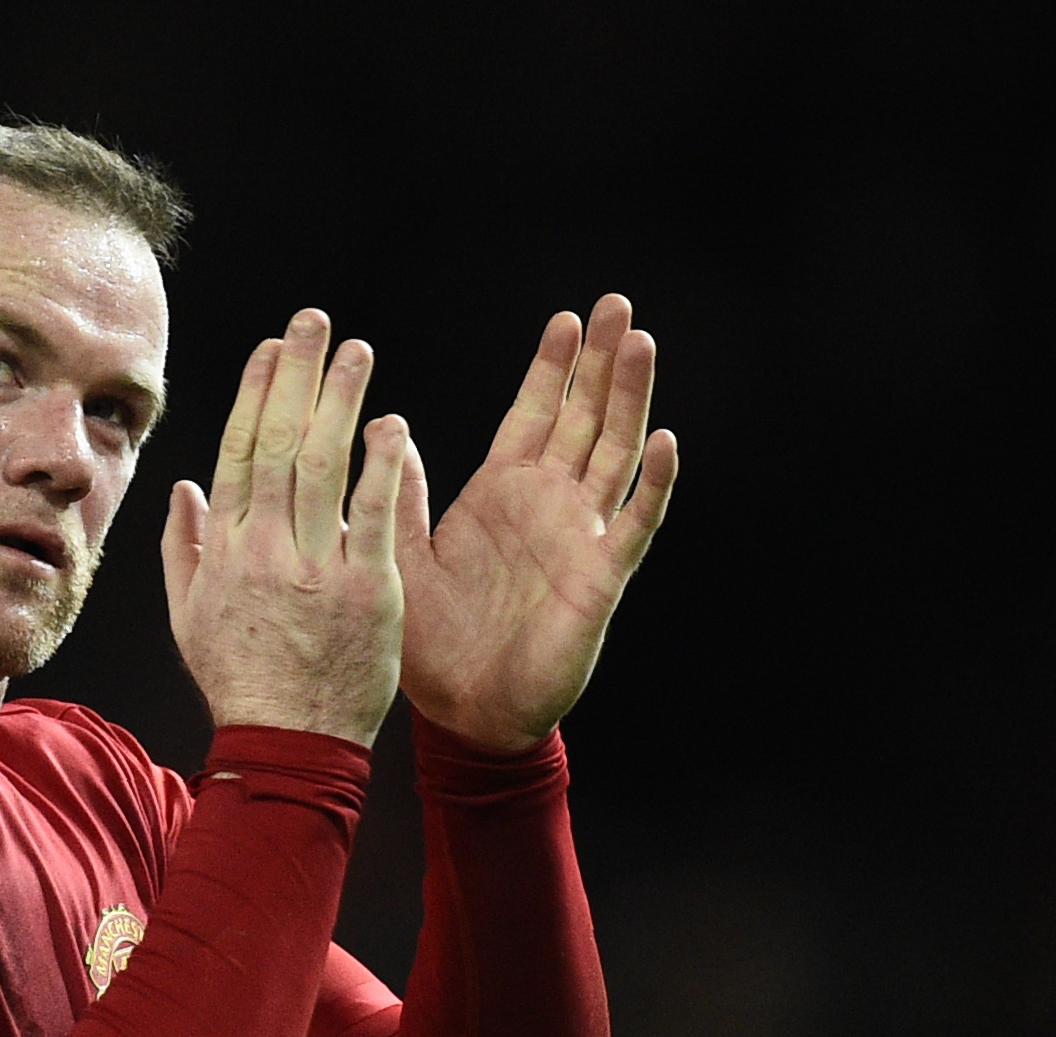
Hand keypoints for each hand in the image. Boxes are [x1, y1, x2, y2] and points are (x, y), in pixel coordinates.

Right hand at [161, 309, 408, 747]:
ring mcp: (316, 569)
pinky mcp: (367, 592)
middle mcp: (265, 550)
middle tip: (314, 322)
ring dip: (339, 401)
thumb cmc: (242, 681)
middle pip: (277, 442)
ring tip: (356, 351)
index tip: (270, 348)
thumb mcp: (190, 618)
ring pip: (322, 466)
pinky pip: (375, 516)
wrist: (288, 743)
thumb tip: (184, 488)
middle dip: (295, 375)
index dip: (254, 393)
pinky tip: (392, 424)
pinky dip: (383, 467)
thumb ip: (183, 549)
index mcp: (224, 551)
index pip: (238, 452)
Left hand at [395, 295, 677, 749]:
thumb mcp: (404, 556)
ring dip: (630, 400)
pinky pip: (633, 525)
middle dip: (600, 362)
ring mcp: (580, 537)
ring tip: (641, 344)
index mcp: (502, 493)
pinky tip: (667, 443)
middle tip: (617, 304)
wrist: (465, 713)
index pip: (535, 414)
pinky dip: (653, 486)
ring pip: (615, 453)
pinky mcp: (600, 577)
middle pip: (585, 418)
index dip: (552, 367)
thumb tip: (388, 427)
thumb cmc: (435, 643)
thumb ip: (401, 494)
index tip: (566, 318)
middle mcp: (548, 505)